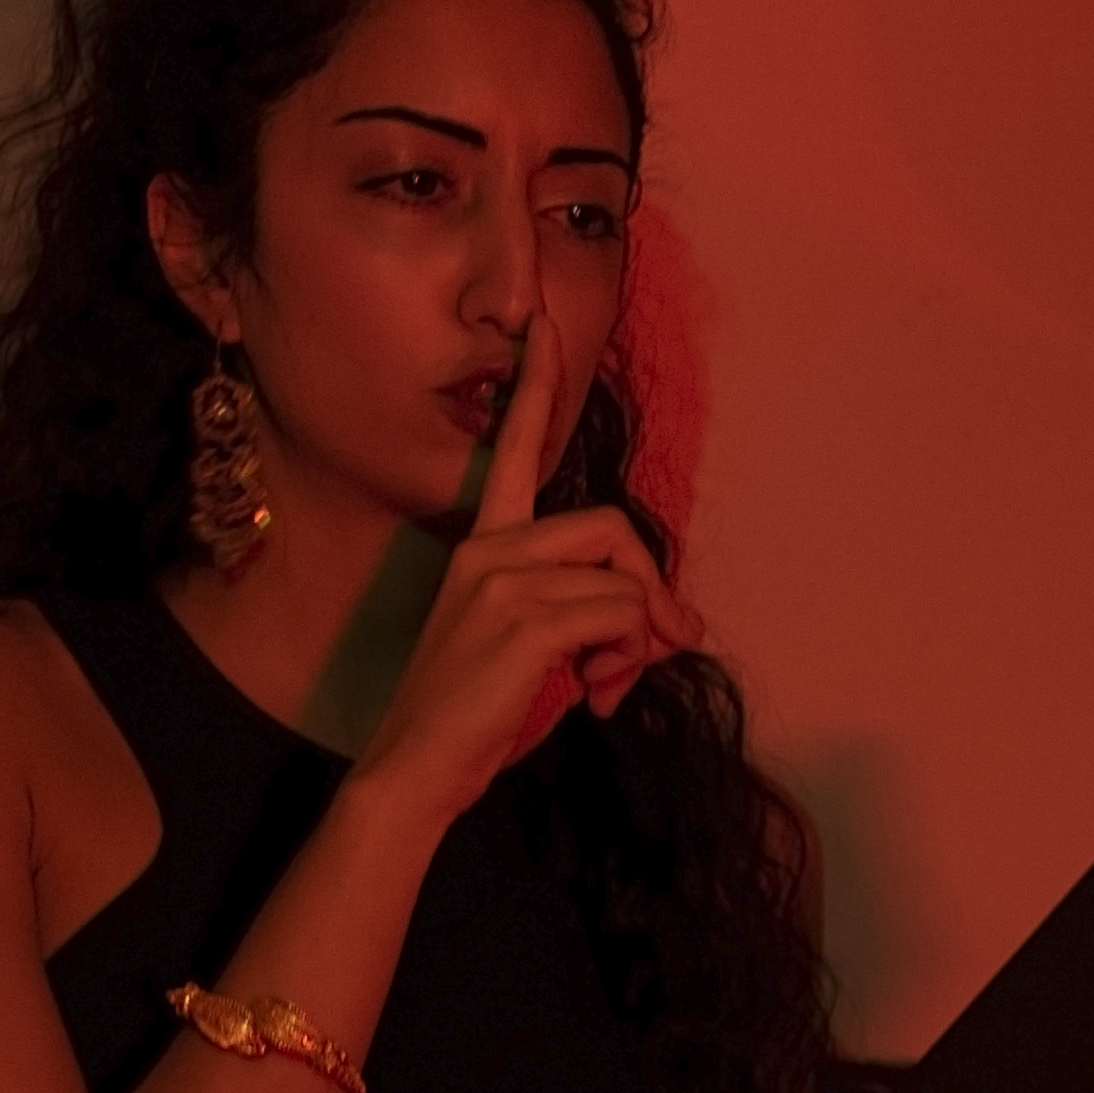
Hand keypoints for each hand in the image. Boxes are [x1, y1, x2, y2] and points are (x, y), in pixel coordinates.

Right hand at [351, 320, 706, 825]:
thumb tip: (677, 623)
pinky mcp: (522, 621)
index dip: (534, 385)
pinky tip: (593, 698)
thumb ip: (600, 620)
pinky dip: (627, 661)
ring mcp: (502, 581)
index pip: (513, 450)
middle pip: (612, 527)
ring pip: (622, 581)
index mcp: (484, 546)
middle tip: (658, 649)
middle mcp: (489, 549)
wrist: (417, 770)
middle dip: (651, 589)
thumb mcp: (546, 656)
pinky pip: (620, 618)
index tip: (543, 323)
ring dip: (637, 642)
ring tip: (603, 686)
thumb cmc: (478, 717)